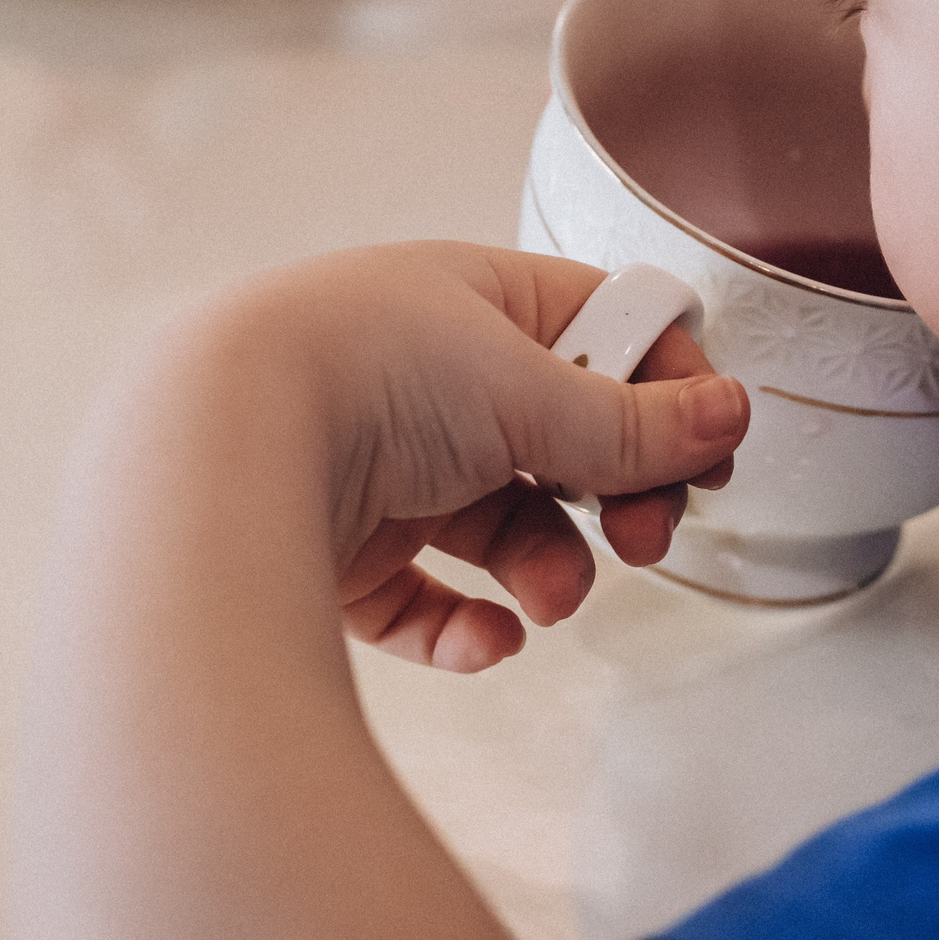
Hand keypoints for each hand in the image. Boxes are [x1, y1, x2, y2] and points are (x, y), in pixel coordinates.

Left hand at [172, 244, 747, 671]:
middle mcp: (424, 375)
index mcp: (470, 300)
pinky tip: (491, 640)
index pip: (600, 329)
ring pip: (500, 527)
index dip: (663, 389)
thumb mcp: (527, 388)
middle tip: (646, 535)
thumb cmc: (361, 376)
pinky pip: (426, 600)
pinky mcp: (337, 552)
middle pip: (559, 440)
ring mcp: (378, 464)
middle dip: (615, 495)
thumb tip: (729, 414)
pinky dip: (466, 627)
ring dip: (550, 568)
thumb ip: (633, 421)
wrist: (209, 450)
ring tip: (553, 597)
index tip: (706, 452)